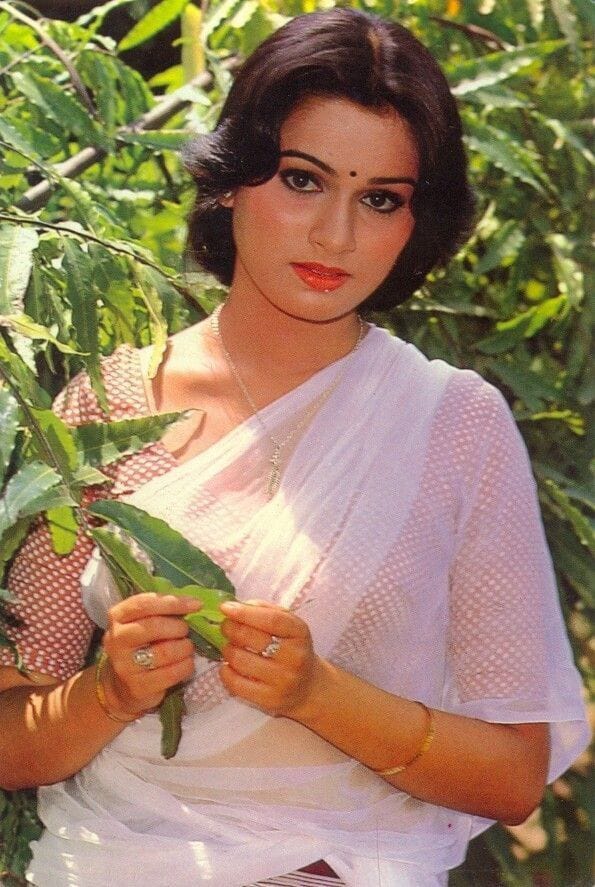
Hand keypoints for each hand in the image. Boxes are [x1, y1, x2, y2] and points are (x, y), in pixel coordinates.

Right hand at [101, 593, 201, 716]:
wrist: (121, 685)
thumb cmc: (140, 645)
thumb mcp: (142, 622)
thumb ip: (162, 610)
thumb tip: (194, 603)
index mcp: (118, 616)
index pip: (145, 604)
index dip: (173, 602)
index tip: (196, 604)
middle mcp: (117, 639)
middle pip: (154, 626)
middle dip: (178, 627)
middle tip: (186, 631)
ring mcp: (124, 665)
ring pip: (165, 651)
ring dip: (184, 648)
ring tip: (187, 648)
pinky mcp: (137, 686)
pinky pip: (170, 673)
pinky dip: (185, 666)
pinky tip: (186, 664)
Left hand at [219, 599, 322, 717]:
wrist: (308, 687)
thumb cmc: (292, 648)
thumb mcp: (288, 625)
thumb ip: (265, 611)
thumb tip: (237, 606)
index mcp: (300, 633)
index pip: (272, 620)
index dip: (245, 613)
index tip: (225, 607)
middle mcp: (295, 657)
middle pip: (253, 639)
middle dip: (231, 629)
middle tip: (225, 626)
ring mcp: (283, 681)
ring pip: (241, 661)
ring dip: (227, 650)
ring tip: (230, 647)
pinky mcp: (269, 700)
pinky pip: (236, 684)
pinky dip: (225, 671)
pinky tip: (228, 665)